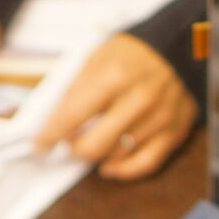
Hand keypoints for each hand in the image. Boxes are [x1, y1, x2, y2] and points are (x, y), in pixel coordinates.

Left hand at [35, 33, 197, 180]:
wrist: (178, 48)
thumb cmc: (133, 54)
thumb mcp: (96, 59)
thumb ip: (74, 91)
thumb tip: (51, 123)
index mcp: (115, 76)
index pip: (71, 117)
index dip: (50, 136)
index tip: (39, 145)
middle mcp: (139, 99)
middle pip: (94, 146)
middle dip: (74, 148)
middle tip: (70, 142)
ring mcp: (159, 119)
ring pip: (116, 157)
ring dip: (99, 154)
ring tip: (94, 142)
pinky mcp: (174, 132)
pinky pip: (144, 164)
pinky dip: (122, 171)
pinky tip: (109, 166)